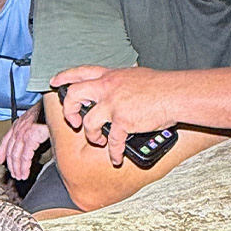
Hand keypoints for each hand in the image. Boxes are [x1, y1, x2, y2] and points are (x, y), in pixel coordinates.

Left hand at [0, 104, 49, 179]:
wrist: (56, 106)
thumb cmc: (50, 113)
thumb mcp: (37, 120)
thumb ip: (32, 130)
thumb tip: (32, 141)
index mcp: (19, 124)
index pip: (6, 140)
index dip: (2, 151)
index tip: (0, 161)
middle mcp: (18, 128)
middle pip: (11, 151)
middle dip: (12, 165)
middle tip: (15, 174)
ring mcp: (23, 133)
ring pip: (16, 155)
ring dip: (18, 168)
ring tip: (20, 176)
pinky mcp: (30, 137)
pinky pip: (25, 156)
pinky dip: (25, 167)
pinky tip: (25, 173)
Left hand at [51, 65, 173, 166]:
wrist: (174, 94)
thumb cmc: (161, 86)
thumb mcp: (135, 75)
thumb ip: (121, 81)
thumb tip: (119, 84)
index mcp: (110, 76)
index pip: (80, 72)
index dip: (64, 77)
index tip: (55, 82)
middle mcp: (107, 88)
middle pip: (74, 95)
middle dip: (69, 111)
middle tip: (74, 121)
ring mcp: (113, 104)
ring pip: (88, 122)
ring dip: (91, 136)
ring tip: (98, 141)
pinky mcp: (123, 121)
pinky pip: (111, 141)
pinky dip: (113, 153)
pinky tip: (116, 158)